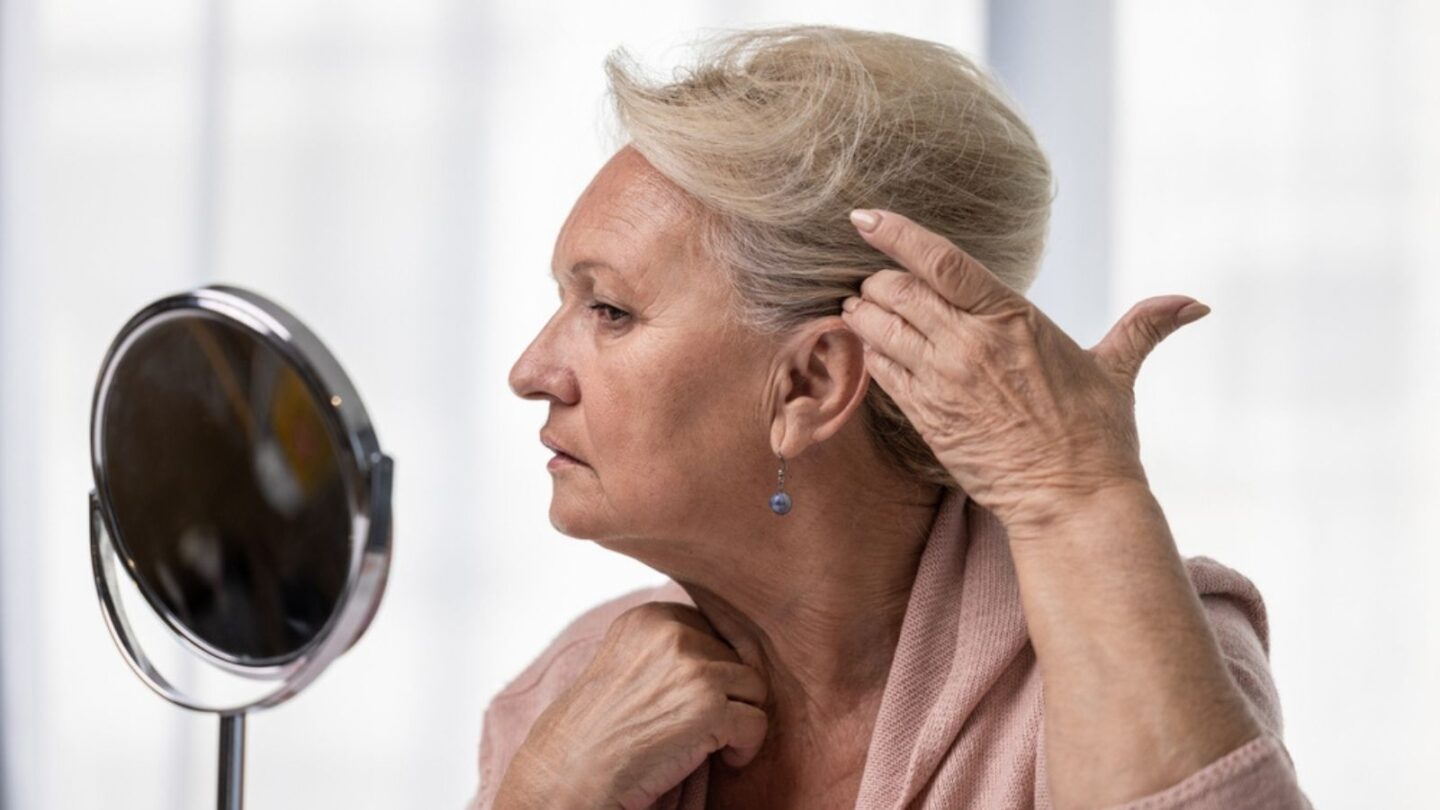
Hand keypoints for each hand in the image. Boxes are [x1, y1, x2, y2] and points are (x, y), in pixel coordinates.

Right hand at [499, 602, 768, 809]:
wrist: (571, 771)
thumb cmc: (596, 729)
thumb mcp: (626, 662)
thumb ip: (668, 647)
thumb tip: (725, 647)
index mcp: (649, 617)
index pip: (712, 630)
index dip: (711, 669)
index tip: (693, 699)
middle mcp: (671, 633)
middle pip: (735, 658)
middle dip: (726, 694)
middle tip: (702, 725)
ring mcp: (692, 668)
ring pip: (753, 687)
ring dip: (739, 718)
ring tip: (713, 742)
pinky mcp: (708, 707)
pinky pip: (757, 722)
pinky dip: (746, 747)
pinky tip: (721, 759)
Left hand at [839, 208, 1209, 531]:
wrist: (1072, 502)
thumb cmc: (1097, 436)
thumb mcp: (1117, 370)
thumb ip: (1145, 327)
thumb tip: (1197, 304)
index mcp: (1012, 318)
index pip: (941, 261)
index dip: (896, 234)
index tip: (865, 218)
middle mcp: (970, 344)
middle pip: (896, 291)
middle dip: (876, 280)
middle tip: (875, 281)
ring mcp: (942, 382)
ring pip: (877, 329)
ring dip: (862, 314)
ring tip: (861, 309)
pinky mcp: (926, 418)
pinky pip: (879, 372)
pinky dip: (868, 353)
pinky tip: (869, 347)